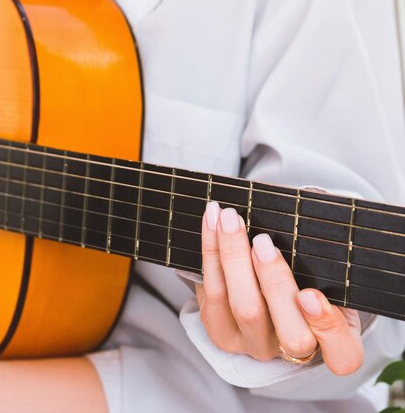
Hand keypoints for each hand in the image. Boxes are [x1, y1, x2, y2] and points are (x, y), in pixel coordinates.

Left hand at [195, 202, 363, 374]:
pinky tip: (211, 222)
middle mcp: (293, 351)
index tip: (310, 294)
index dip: (327, 327)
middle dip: (272, 280)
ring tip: (228, 219)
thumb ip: (323, 251)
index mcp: (334, 344)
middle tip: (263, 241)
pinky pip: (211, 293)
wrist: (267, 292)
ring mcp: (254, 344)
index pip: (343, 354)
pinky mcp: (220, 331)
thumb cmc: (307, 274)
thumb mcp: (327, 272)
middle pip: (286, 331)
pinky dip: (210, 251)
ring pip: (241, 307)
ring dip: (232, 256)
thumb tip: (312, 199)